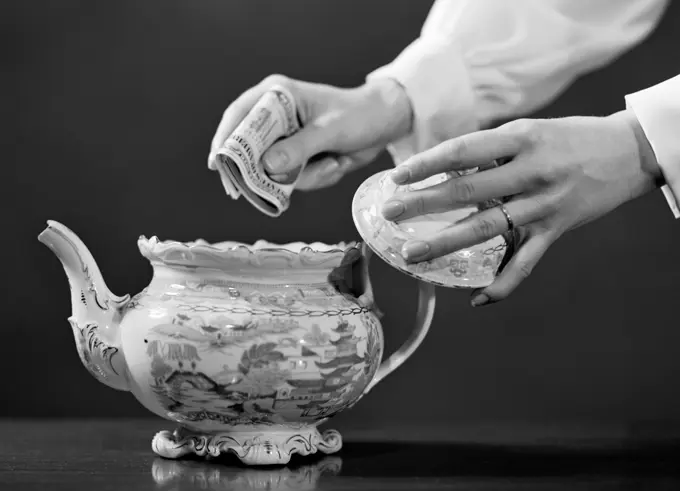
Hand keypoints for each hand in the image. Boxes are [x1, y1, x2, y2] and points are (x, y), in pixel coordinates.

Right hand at [208, 75, 411, 189]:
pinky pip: (292, 180)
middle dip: (265, 172)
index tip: (217, 165)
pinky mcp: (296, 158)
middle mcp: (275, 117)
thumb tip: (268, 166)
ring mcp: (285, 140)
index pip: (238, 116)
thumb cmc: (358, 115)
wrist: (384, 125)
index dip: (224, 140)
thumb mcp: (330, 130)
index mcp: (277, 95)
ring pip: (273, 172)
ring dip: (304, 177)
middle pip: (248, 149)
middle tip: (278, 184)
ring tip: (333, 162)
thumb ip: (299, 148)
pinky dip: (315, 179)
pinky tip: (336, 164)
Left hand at [380, 110, 662, 305]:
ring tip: (410, 254)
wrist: (630, 151)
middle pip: (467, 191)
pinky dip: (502, 285)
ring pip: (487, 229)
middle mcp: (531, 171)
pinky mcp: (556, 229)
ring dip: (444, 244)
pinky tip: (476, 299)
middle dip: (423, 203)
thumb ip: (491, 150)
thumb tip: (442, 167)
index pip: (464, 150)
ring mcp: (544, 204)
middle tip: (390, 212)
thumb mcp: (529, 131)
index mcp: (521, 139)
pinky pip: (526, 263)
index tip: (398, 176)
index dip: (428, 163)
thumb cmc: (569, 138)